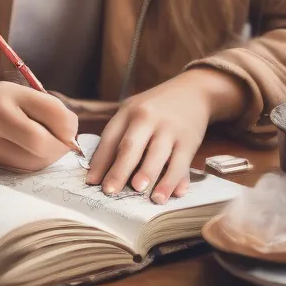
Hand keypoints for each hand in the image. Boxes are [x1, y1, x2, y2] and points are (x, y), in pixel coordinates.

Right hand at [0, 81, 78, 170]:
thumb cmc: (5, 100)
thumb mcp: (27, 93)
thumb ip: (52, 110)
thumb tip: (71, 138)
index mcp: (5, 98)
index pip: (50, 114)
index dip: (68, 126)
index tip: (70, 128)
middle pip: (41, 144)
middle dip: (60, 146)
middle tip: (64, 141)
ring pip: (34, 161)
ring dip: (51, 156)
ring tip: (49, 144)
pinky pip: (24, 168)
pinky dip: (38, 162)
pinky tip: (36, 151)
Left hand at [85, 69, 248, 203]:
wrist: (195, 90)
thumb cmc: (158, 108)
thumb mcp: (136, 111)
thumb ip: (122, 138)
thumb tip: (101, 173)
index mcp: (129, 111)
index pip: (110, 137)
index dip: (99, 161)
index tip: (91, 182)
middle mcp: (147, 117)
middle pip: (130, 146)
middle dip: (119, 170)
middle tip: (109, 191)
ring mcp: (169, 128)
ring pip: (156, 154)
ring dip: (147, 174)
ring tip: (139, 192)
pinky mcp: (189, 139)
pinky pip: (180, 163)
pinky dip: (173, 180)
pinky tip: (168, 195)